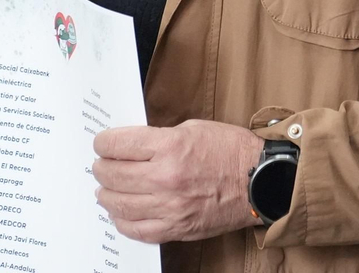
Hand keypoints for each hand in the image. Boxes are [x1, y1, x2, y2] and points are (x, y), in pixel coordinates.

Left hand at [91, 120, 263, 243]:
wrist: (259, 181)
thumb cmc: (230, 151)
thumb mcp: (193, 129)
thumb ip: (159, 138)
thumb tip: (131, 146)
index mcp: (170, 147)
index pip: (118, 145)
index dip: (103, 143)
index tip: (101, 144)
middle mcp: (166, 178)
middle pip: (113, 175)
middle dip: (100, 168)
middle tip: (100, 166)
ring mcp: (170, 207)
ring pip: (120, 204)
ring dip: (106, 195)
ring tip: (105, 189)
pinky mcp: (177, 228)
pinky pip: (138, 230)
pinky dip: (123, 222)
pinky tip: (120, 213)